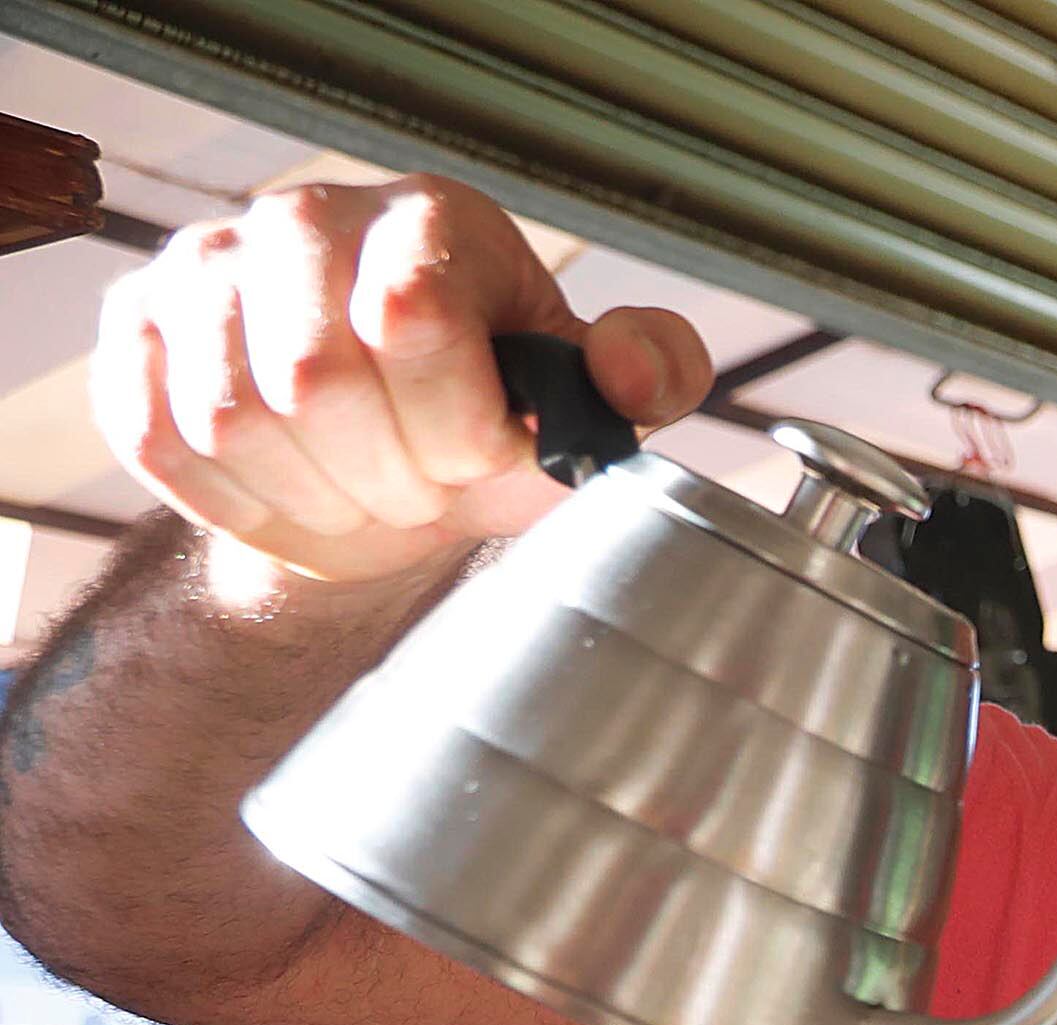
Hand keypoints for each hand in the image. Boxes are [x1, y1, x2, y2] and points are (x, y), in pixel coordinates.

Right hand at [92, 176, 711, 585]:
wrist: (391, 474)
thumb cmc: (497, 425)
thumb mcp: (592, 405)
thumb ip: (647, 374)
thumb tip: (626, 366)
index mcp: (432, 219)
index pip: (413, 316)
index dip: (453, 427)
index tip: (483, 457)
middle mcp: (305, 217)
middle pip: (315, 376)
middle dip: (386, 474)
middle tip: (419, 486)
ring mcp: (206, 267)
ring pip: (231, 417)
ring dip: (314, 494)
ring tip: (362, 491)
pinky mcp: (134, 327)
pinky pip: (160, 438)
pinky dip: (235, 500)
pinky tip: (290, 491)